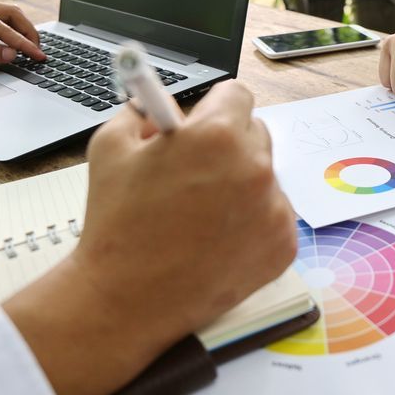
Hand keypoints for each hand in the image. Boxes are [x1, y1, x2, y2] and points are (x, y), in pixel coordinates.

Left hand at [0, 0, 44, 85]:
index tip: (38, 56)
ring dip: (19, 31)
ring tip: (32, 48)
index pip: (3, 27)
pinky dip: (8, 34)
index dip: (23, 43)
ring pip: (3, 17)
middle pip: (9, 13)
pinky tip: (13, 45)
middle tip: (40, 50)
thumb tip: (11, 53)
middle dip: (28, 31)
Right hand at [3, 82, 296, 394]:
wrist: (127, 298)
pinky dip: (251, 223)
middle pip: (255, 134)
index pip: (237, 96)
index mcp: (217, 135)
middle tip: (197, 172)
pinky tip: (216, 240)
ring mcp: (275, 209)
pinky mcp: (283, 245)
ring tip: (201, 215)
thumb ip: (143, 113)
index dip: (215, 107)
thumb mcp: (111, 148)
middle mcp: (255, 167)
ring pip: (265, 178)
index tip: (204, 123)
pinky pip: (273, 217)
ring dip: (241, 185)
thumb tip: (162, 105)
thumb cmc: (117, 223)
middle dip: (228, 145)